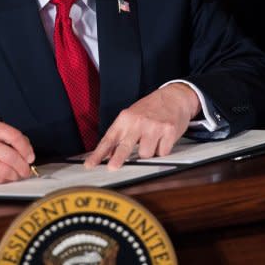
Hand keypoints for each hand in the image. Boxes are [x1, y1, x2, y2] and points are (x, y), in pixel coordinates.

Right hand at [0, 119, 34, 185]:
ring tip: (17, 175)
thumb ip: (13, 140)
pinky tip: (4, 176)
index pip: (14, 136)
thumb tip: (28, 154)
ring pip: (4, 170)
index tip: (30, 157)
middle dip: (22, 166)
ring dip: (15, 175)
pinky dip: (4, 179)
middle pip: (10, 155)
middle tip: (26, 170)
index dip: (26, 149)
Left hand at [84, 83, 199, 169]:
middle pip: (125, 146)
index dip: (98, 154)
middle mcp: (138, 122)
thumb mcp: (131, 116)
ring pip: (146, 154)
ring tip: (151, 141)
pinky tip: (162, 139)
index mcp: (125, 118)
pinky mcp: (169, 131)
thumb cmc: (151, 108)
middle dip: (118, 158)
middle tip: (112, 168)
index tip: (90, 164)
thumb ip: (121, 134)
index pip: (108, 139)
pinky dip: (161, 150)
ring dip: (148, 153)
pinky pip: (162, 152)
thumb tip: (109, 155)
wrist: (174, 96)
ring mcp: (154, 126)